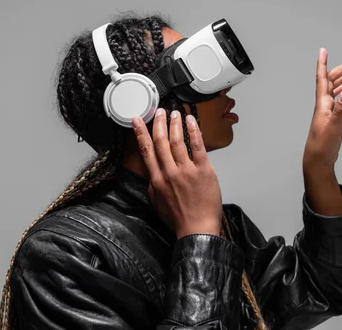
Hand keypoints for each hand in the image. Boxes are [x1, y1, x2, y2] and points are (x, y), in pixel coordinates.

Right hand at [132, 108, 222, 238]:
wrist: (197, 229)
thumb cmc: (179, 219)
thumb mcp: (158, 203)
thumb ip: (154, 186)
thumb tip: (153, 173)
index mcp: (157, 180)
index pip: (146, 150)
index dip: (141, 133)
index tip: (138, 120)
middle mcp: (169, 173)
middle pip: (160, 142)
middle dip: (158, 123)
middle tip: (159, 112)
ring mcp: (187, 171)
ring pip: (177, 141)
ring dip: (175, 124)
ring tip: (174, 113)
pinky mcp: (203, 170)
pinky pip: (197, 146)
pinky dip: (193, 131)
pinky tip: (191, 121)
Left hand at [303, 48, 341, 171]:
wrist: (318, 158)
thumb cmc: (323, 144)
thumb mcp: (334, 126)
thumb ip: (341, 109)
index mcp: (322, 103)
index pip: (322, 78)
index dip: (322, 63)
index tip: (323, 50)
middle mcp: (323, 104)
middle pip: (331, 80)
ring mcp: (326, 110)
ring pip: (334, 88)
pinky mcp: (330, 116)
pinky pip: (335, 98)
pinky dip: (341, 90)